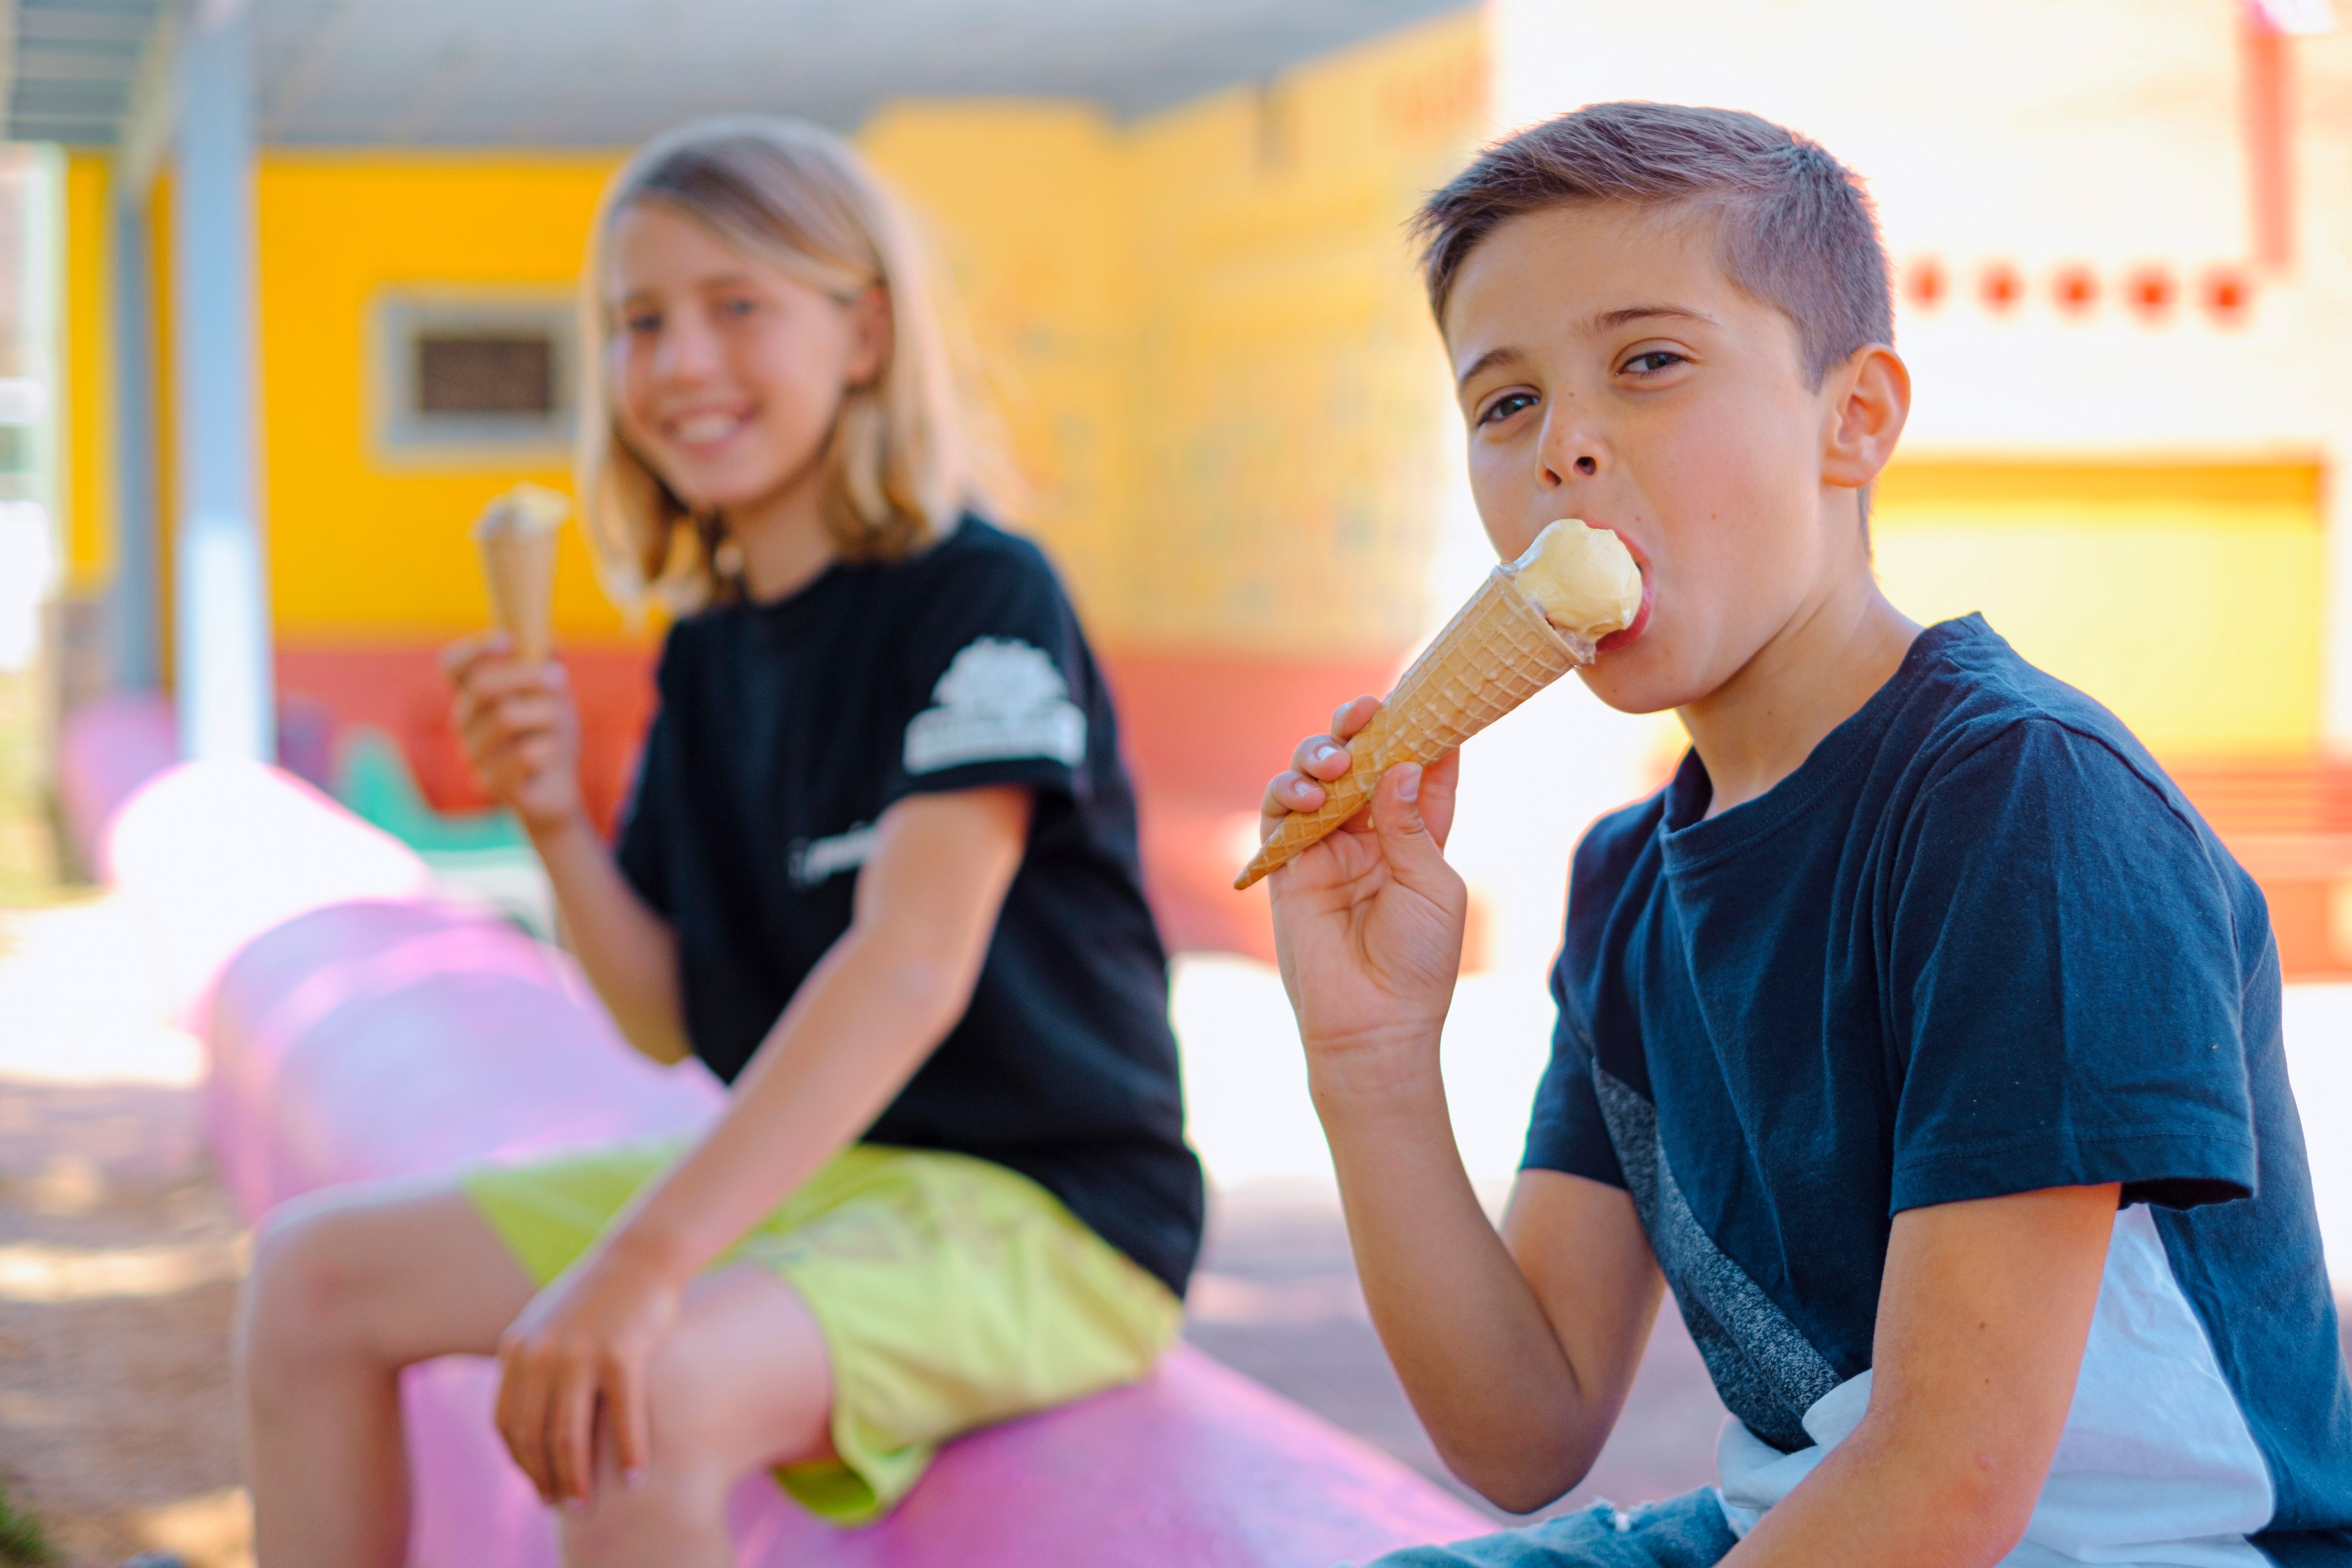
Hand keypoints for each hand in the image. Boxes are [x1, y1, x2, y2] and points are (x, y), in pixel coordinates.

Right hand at [441, 631, 584, 832]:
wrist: (558, 789)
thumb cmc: (548, 735)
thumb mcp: (552, 695)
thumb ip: (546, 664)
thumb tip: (548, 637)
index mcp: (473, 696)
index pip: (451, 665)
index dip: (474, 648)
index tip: (508, 639)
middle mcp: (464, 723)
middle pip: (483, 685)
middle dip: (527, 676)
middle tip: (559, 677)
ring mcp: (473, 755)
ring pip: (508, 717)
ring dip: (545, 715)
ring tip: (556, 726)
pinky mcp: (491, 784)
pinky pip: (524, 753)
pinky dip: (548, 748)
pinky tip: (549, 754)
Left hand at [494, 1242, 681, 1505]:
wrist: (641, 1256)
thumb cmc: (599, 1296)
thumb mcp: (549, 1326)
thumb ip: (532, 1366)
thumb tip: (526, 1423)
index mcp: (518, 1347)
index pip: (506, 1423)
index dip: (519, 1463)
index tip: (537, 1486)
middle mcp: (541, 1352)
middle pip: (533, 1436)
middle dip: (544, 1479)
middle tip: (562, 1506)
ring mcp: (580, 1352)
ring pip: (569, 1435)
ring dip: (577, 1478)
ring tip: (587, 1504)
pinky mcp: (622, 1352)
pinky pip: (622, 1417)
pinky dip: (629, 1452)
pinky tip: (637, 1475)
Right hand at [1261, 696, 1467, 1074]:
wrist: (1372, 1025)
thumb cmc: (1418, 962)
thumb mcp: (1433, 887)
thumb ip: (1411, 825)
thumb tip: (1400, 764)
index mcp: (1418, 835)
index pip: (1421, 767)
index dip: (1425, 728)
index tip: (1430, 692)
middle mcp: (1370, 832)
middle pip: (1363, 759)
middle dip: (1363, 727)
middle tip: (1367, 709)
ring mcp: (1326, 846)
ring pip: (1314, 774)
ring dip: (1321, 753)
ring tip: (1336, 759)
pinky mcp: (1287, 865)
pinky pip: (1279, 813)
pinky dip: (1289, 792)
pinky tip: (1309, 793)